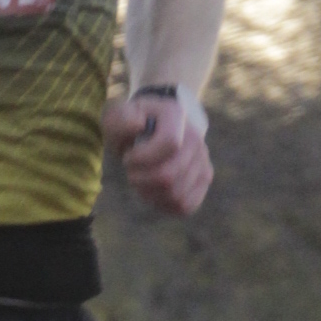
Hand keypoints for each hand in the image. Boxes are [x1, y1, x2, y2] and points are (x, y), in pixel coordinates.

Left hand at [99, 87, 212, 216]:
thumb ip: (121, 119)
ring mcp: (203, 159)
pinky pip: (185, 205)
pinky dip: (164, 204)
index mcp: (175, 115)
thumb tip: (138, 125)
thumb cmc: (127, 126)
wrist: (145, 131)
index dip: (142, 158)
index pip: (169, 144)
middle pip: (169, 175)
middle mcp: (195, 137)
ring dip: (150, 193)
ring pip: (176, 194)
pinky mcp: (204, 179)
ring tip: (141, 180)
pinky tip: (152, 192)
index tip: (127, 157)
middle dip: (140, 179)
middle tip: (131, 171)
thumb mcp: (116, 117)